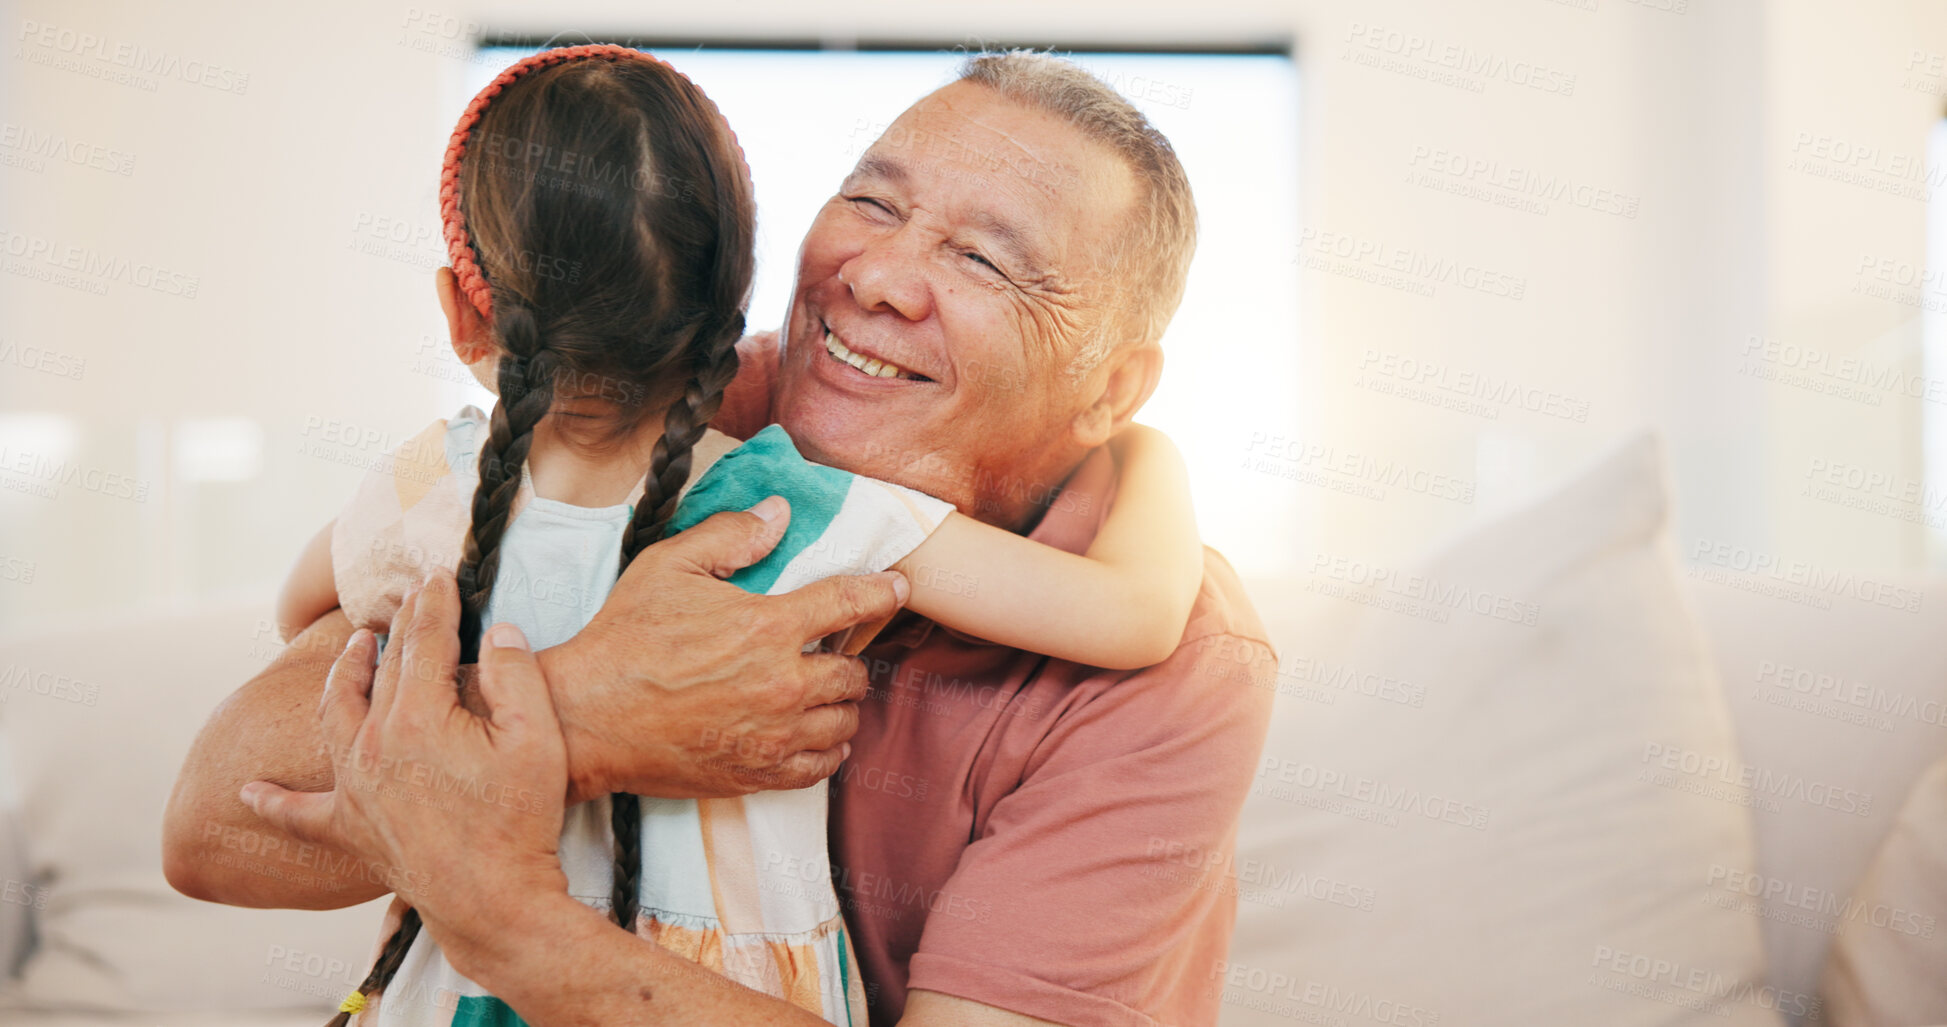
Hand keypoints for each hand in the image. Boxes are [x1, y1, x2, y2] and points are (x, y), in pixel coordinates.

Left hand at [239, 570, 570, 940]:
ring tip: (352, 652)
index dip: (435, 603)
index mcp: (417, 715)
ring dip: (342, 677)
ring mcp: (355, 787)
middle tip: (408, 599)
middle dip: (397, 628)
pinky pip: (297, 813)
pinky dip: (272, 801)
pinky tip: (248, 792)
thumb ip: (516, 674)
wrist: (492, 901)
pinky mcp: (348, 828)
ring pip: (335, 715)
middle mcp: (373, 743)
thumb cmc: (519, 820)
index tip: (440, 576)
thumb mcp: (537, 739)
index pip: (425, 640)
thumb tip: (497, 630)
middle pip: (383, 670)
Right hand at [544, 497, 910, 801]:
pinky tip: (812, 735)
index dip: (882, 592)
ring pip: (844, 722)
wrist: (586, 719)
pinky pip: (821, 768)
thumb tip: (778, 513)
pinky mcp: (759, 775)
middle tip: (829, 652)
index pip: (850, 603)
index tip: (897, 587)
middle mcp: (783, 684)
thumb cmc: (624, 640)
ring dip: (839, 705)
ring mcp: (775, 736)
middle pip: (854, 673)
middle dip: (847, 658)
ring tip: (819, 692)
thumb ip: (730, 535)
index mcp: (768, 627)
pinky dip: (826, 750)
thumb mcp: (670, 567)